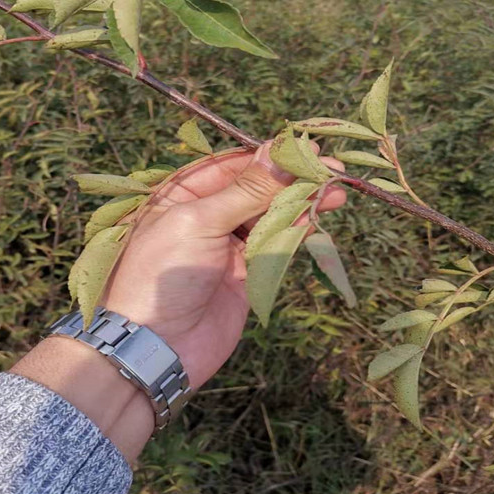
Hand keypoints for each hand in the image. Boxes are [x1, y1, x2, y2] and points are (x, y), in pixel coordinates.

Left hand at [104, 141, 346, 388]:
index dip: (269, 155)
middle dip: (292, 177)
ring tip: (336, 191)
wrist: (158, 346)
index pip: (233, 163)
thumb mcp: (200, 222)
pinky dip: (297, 229)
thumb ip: (245, 190)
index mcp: (183, 193)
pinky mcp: (247, 270)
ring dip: (301, 202)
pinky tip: (317, 216)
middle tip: (332, 168)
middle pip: (256, 186)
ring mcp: (227, 242)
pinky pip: (276, 243)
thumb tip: (279, 151)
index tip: (306, 147)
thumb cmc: (164, 274)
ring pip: (270, 213)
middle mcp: (206, 213)